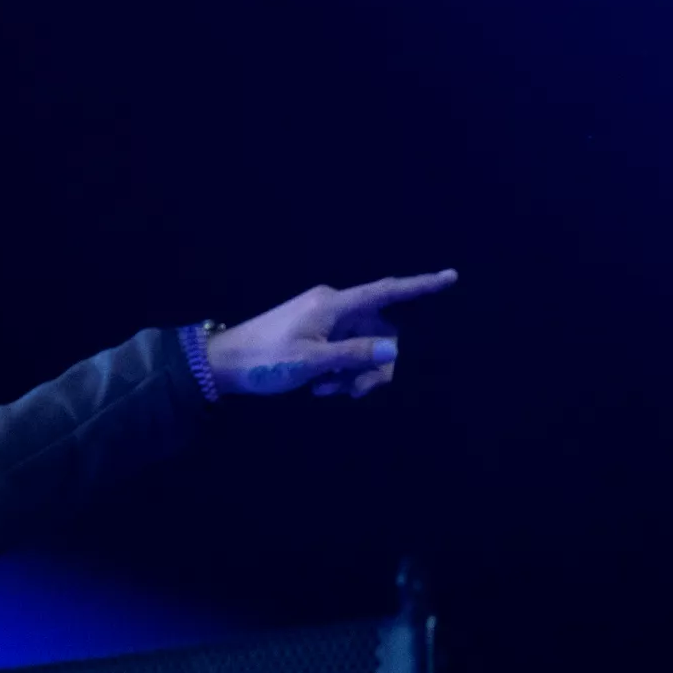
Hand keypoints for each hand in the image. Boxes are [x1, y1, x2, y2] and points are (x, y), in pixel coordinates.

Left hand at [206, 269, 455, 397]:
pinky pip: (342, 350)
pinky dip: (338, 370)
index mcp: (332, 304)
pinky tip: (319, 388)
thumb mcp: (311, 363)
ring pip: (361, 345)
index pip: (385, 291)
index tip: (451, 277)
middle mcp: (332, 305)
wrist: (221, 364)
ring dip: (353, 372)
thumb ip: (354, 355)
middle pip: (379, 332)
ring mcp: (322, 319)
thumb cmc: (263, 361)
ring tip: (327, 391)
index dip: (420, 286)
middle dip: (375, 364)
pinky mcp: (313, 333)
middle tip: (355, 394)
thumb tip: (394, 347)